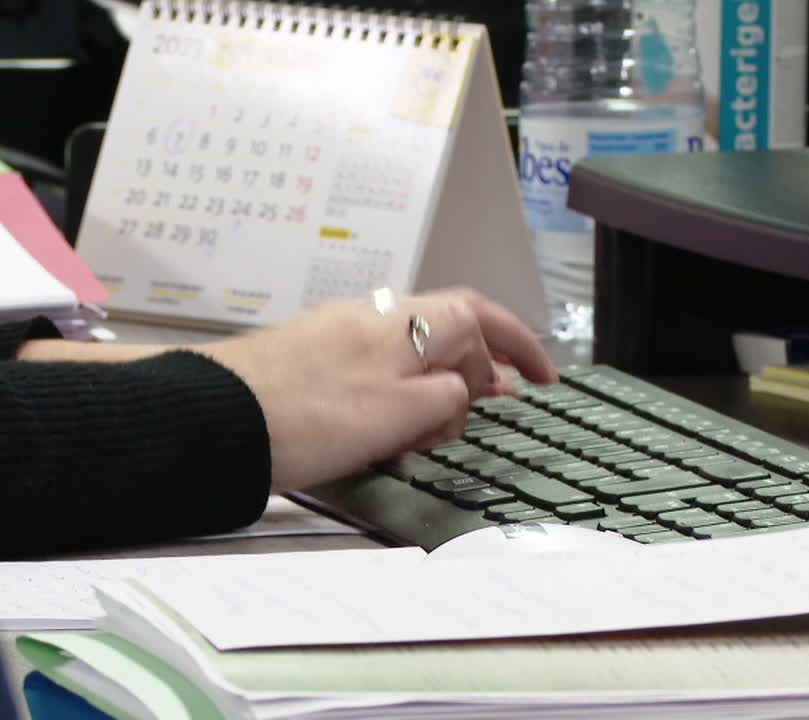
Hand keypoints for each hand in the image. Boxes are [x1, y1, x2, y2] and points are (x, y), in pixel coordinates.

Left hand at [199, 286, 556, 492]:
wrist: (212, 421)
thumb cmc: (302, 417)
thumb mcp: (401, 416)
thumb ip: (448, 399)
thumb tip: (468, 391)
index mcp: (407, 323)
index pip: (483, 317)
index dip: (521, 344)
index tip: (544, 375)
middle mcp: (376, 317)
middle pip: (449, 331)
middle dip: (479, 371)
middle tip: (491, 411)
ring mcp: (340, 333)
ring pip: (412, 354)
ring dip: (437, 388)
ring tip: (436, 431)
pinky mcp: (312, 357)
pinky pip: (377, 369)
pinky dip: (400, 395)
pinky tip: (388, 428)